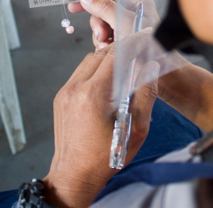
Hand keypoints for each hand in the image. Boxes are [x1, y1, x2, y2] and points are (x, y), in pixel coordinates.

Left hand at [44, 45, 158, 207]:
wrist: (75, 176)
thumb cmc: (107, 156)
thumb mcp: (136, 129)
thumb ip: (146, 94)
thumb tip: (151, 67)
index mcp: (94, 95)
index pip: (115, 54)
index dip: (133, 42)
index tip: (145, 36)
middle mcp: (76, 88)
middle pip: (101, 54)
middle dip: (121, 48)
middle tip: (138, 50)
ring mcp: (65, 92)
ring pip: (88, 60)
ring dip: (107, 58)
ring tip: (125, 64)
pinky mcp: (61, 97)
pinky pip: (80, 73)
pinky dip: (96, 69)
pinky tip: (108, 79)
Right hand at [68, 0, 159, 49]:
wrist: (159, 72)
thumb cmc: (148, 48)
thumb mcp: (124, 24)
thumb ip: (105, 9)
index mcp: (137, 2)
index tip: (75, 6)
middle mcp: (133, 12)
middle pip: (102, 10)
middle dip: (99, 24)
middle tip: (102, 36)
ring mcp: (127, 26)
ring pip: (102, 25)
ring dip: (100, 37)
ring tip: (107, 46)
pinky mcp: (124, 40)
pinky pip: (106, 37)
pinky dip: (104, 45)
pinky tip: (108, 51)